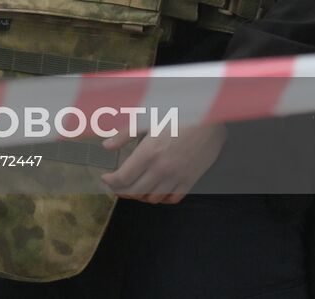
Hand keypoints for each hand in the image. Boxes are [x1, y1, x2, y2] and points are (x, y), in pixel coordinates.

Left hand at [99, 123, 225, 204]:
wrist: (208, 118)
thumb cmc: (176, 114)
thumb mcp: (147, 119)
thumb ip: (125, 134)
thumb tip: (106, 146)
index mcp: (148, 153)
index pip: (123, 177)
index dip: (111, 181)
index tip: (106, 178)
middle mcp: (162, 169)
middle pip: (135, 191)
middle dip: (121, 191)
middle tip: (115, 186)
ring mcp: (177, 176)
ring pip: (152, 197)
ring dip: (139, 196)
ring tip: (133, 189)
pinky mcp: (191, 180)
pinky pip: (173, 198)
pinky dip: (161, 199)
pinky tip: (155, 192)